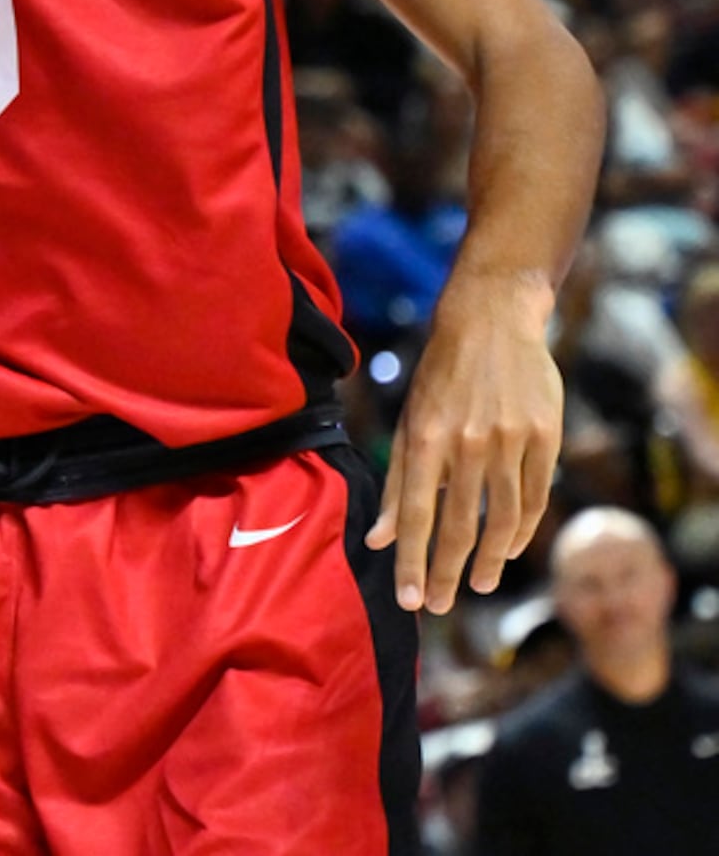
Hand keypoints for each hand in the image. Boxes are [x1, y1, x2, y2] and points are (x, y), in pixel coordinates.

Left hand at [365, 271, 561, 613]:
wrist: (493, 318)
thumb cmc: (442, 373)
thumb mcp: (411, 418)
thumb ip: (397, 481)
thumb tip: (380, 540)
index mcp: (428, 434)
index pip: (418, 513)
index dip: (413, 561)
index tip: (411, 602)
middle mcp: (469, 441)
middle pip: (459, 525)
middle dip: (446, 573)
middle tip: (439, 606)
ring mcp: (511, 439)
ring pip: (502, 520)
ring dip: (488, 561)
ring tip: (476, 585)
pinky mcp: (545, 435)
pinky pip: (534, 498)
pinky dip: (521, 532)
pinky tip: (507, 549)